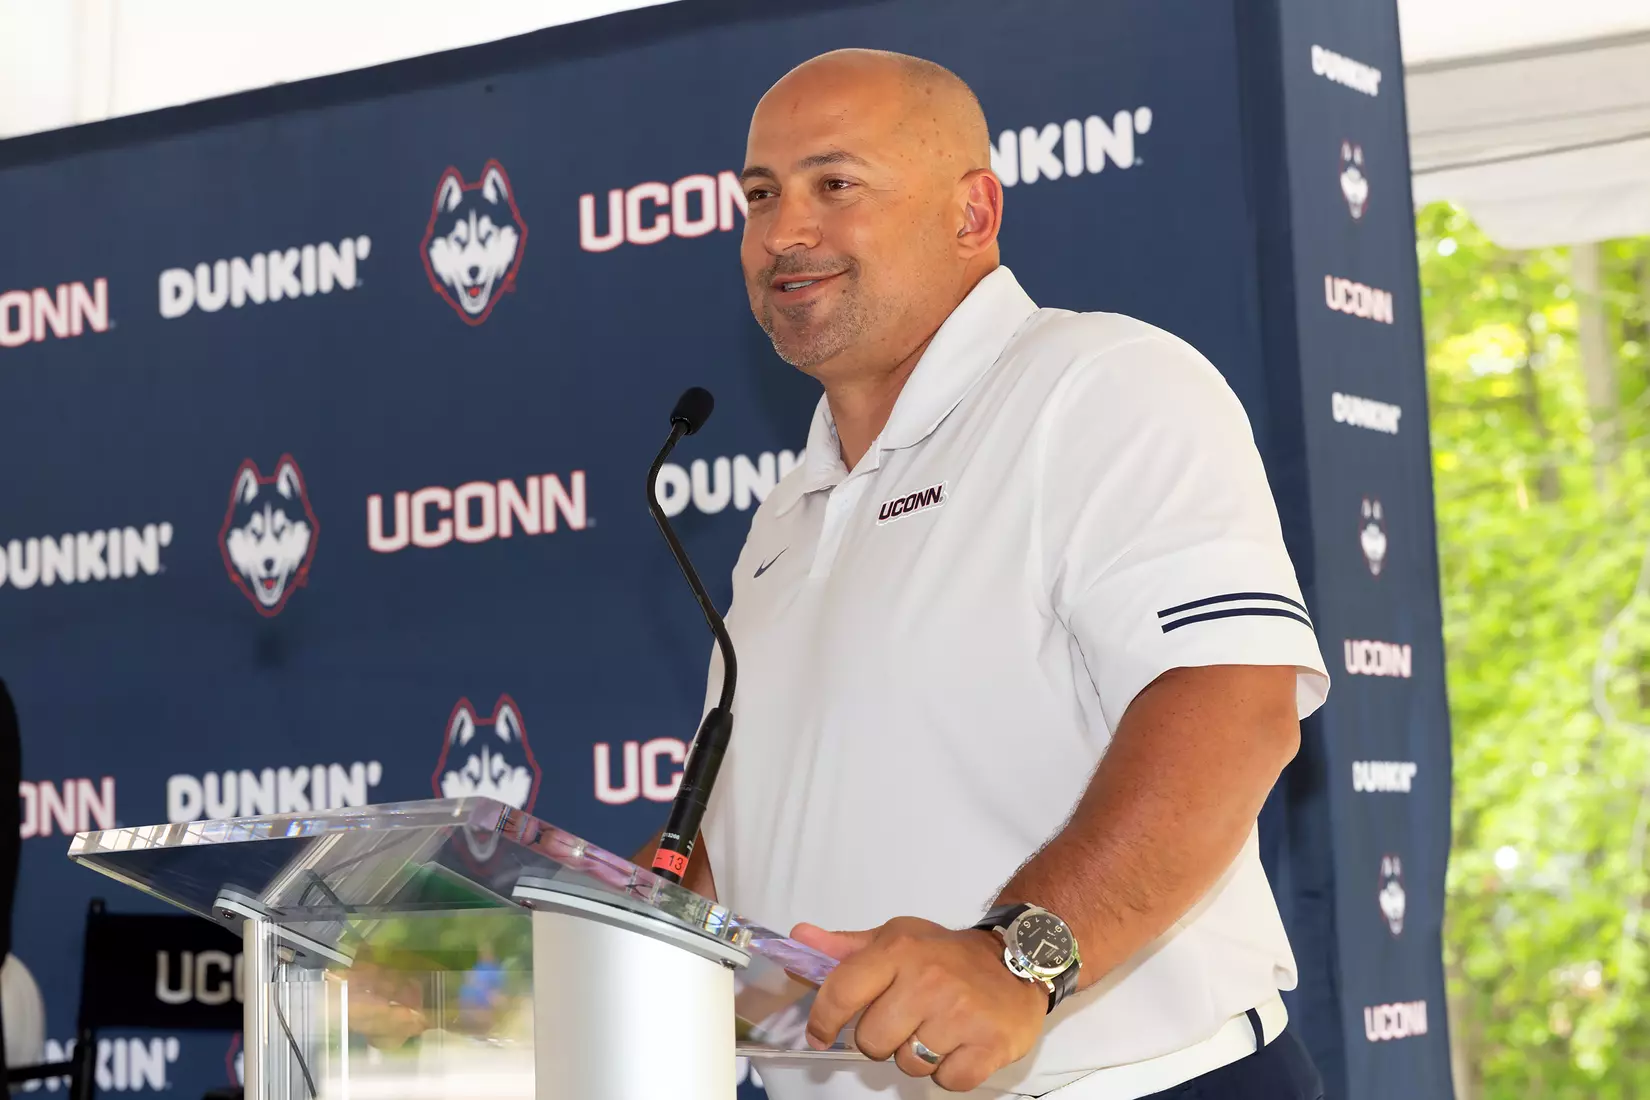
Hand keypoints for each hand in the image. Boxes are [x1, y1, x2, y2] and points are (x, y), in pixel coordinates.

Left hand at [792, 916, 1045, 1091]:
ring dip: (917, 1055)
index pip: (841, 993)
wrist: (1020, 959)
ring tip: (936, 1029)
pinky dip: (950, 1071)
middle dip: (881, 1038)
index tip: (821, 1032)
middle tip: (904, 1020)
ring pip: (907, 1064)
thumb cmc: (948, 954)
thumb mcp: (896, 938)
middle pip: (872, 1041)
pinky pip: (947, 1081)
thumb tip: (799, 939)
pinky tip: (959, 1045)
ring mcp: (960, 1014)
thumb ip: (845, 947)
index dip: (823, 1019)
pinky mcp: (990, 1044)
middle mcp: (928, 980)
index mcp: (899, 950)